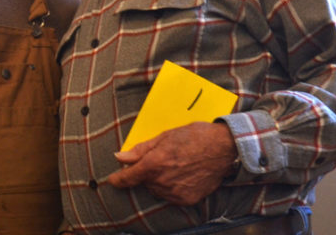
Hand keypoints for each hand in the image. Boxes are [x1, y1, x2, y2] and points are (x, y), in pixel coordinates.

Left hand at [107, 122, 236, 205]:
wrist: (223, 147)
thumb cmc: (193, 136)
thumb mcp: (164, 137)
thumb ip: (140, 150)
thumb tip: (119, 157)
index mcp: (154, 163)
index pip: (128, 177)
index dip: (118, 179)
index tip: (112, 180)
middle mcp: (163, 181)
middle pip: (144, 182)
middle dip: (147, 172)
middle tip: (162, 158)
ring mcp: (176, 193)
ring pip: (157, 190)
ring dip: (159, 180)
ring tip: (175, 164)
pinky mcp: (188, 199)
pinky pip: (171, 196)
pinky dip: (172, 187)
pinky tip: (183, 174)